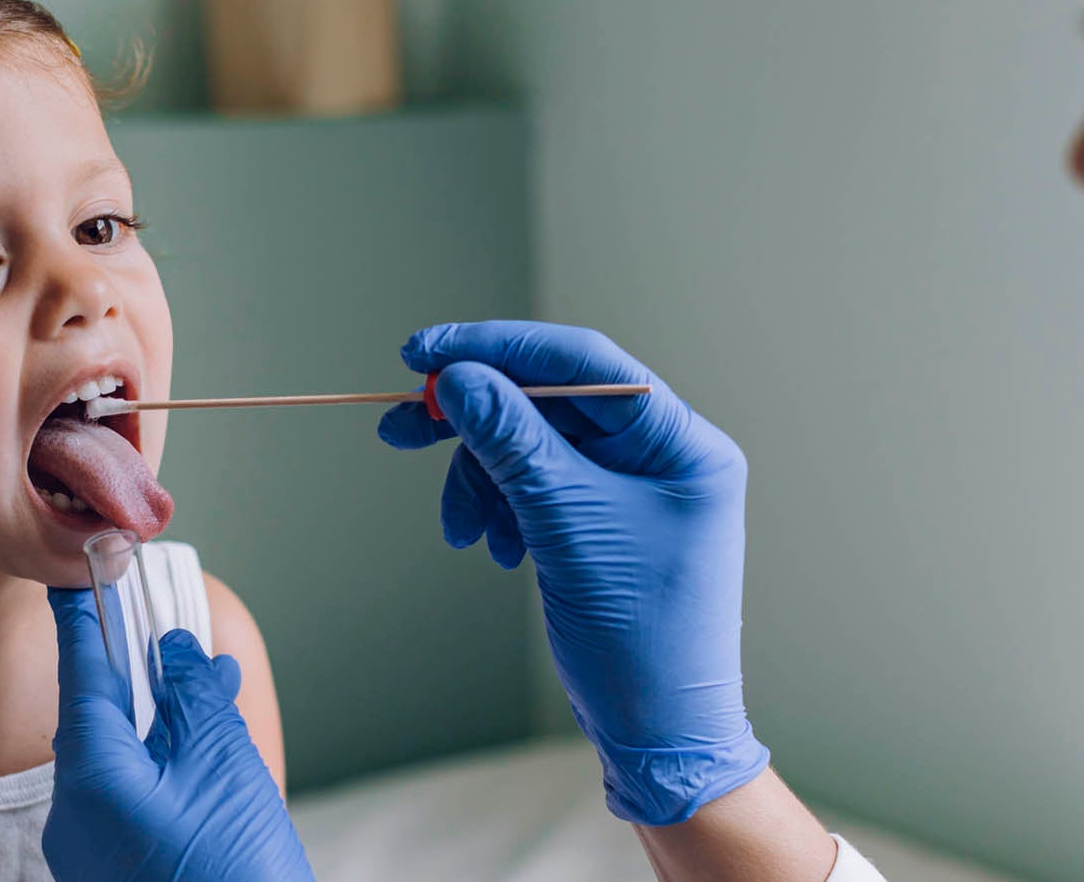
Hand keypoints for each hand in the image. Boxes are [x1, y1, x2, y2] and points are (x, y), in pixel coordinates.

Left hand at [43, 587, 311, 881]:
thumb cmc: (237, 877)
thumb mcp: (225, 768)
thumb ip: (196, 698)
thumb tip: (174, 652)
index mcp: (91, 781)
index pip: (82, 677)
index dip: (84, 620)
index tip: (77, 574)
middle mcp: (76, 819)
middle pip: (100, 720)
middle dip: (137, 673)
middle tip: (161, 624)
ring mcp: (93, 855)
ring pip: (121, 762)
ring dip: (163, 720)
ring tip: (211, 682)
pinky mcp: (118, 875)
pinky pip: (133, 801)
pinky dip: (167, 766)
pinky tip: (208, 747)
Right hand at [377, 320, 769, 825]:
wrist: (657, 734)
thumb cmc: (640, 639)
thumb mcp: (567, 527)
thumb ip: (514, 443)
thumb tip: (460, 378)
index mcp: (681, 444)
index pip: (583, 362)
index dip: (499, 348)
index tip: (425, 353)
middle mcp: (661, 456)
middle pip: (549, 403)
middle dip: (475, 420)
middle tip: (403, 427)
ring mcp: (631, 491)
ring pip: (531, 447)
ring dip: (481, 480)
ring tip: (460, 531)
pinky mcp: (601, 523)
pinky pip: (533, 487)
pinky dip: (500, 509)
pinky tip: (492, 548)